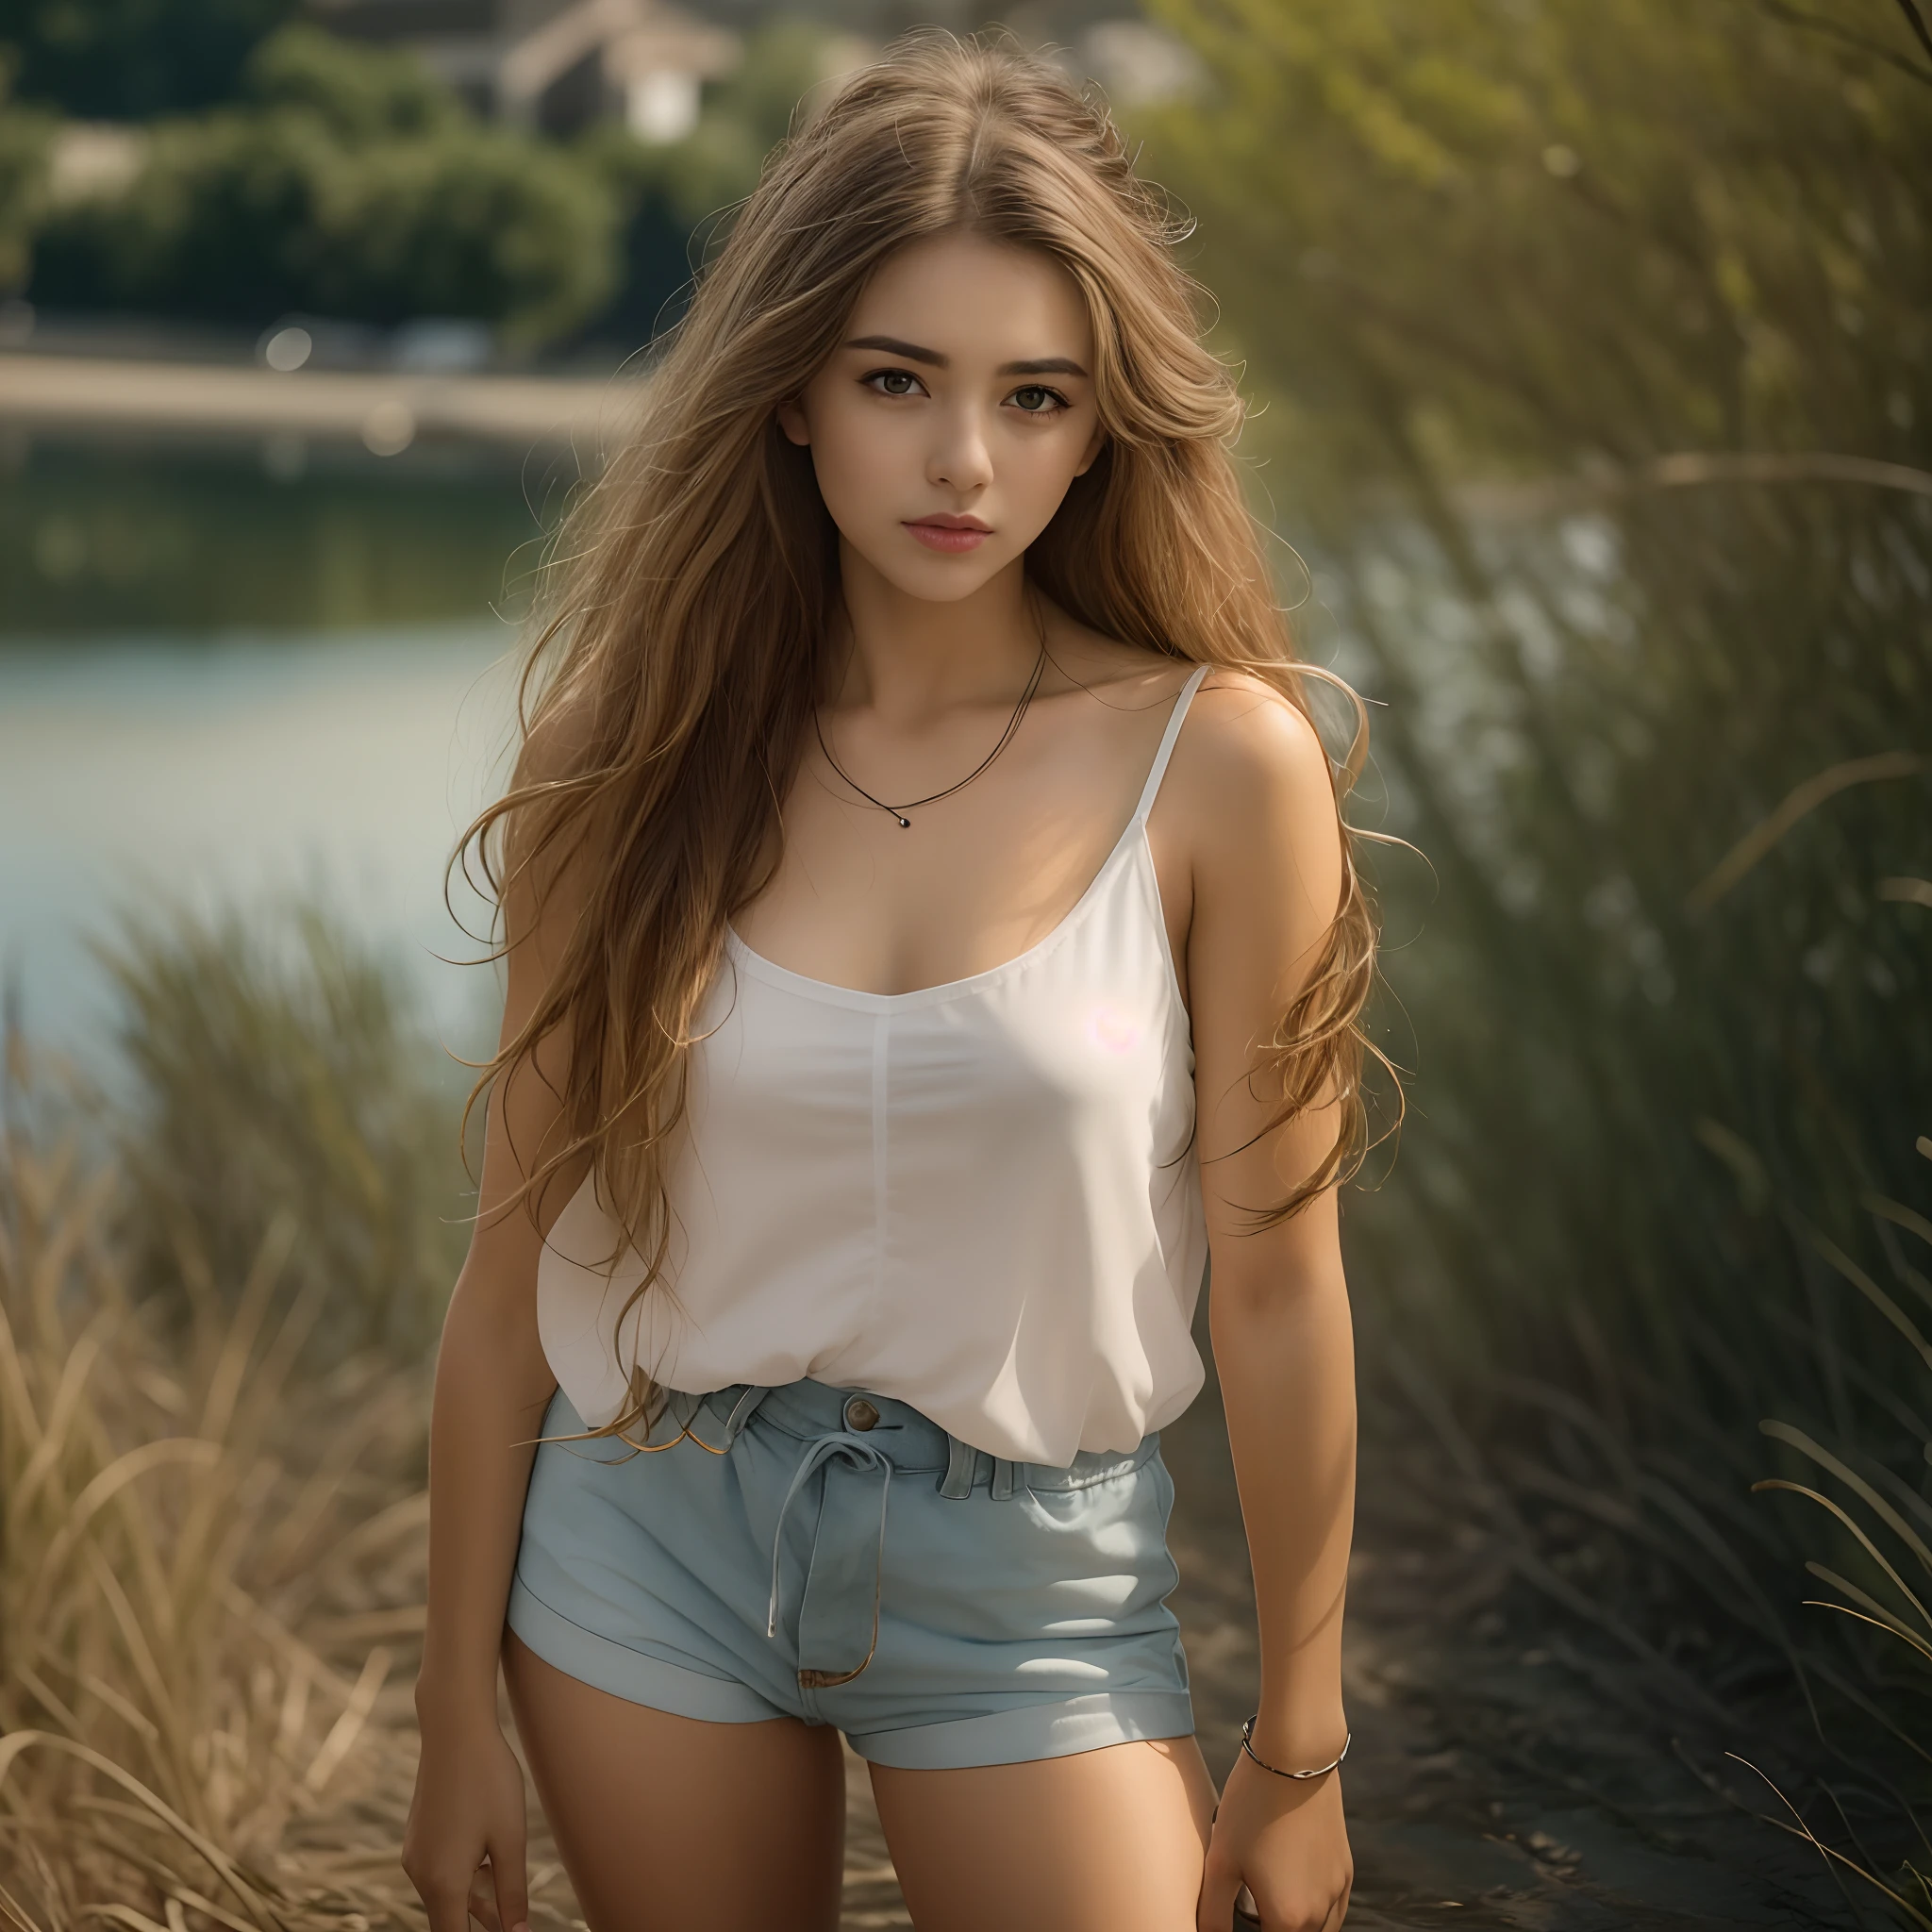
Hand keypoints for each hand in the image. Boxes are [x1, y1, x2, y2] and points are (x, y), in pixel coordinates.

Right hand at [402, 1710, 530, 1931]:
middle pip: (449, 1919)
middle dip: (482, 1924)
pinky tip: (490, 1863)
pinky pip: (440, 1871)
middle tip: (514, 1923)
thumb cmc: (488, 1780)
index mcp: (442, 1882)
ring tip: (508, 1901)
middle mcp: (420, 1874)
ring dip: (475, 1900)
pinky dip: (464, 1878)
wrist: (456, 1729)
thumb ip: (512, 1893)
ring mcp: (416, 1854)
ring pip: (446, 1894)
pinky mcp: (418, 1837)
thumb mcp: (510, 1839)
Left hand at [1197, 1749, 1351, 1931]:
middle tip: (1247, 1907)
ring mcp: (1337, 1891)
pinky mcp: (1345, 1869)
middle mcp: (1320, 1914)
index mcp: (1288, 1919)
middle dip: (1271, 1928)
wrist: (1295, 1757)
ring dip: (1294, 1926)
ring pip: (1319, 1931)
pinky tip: (1293, 1890)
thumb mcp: (1221, 1861)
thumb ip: (1213, 1912)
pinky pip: (1333, 1910)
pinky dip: (1315, 1913)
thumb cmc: (1252, 1806)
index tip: (1237, 1911)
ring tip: (1265, 1902)